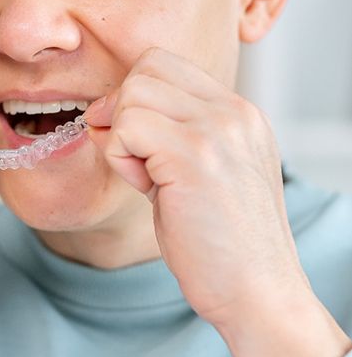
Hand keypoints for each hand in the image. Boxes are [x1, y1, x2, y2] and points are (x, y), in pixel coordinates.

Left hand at [84, 47, 308, 325]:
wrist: (257, 293)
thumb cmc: (219, 241)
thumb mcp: (195, 172)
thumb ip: (159, 135)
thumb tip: (100, 112)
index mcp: (237, 113)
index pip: (164, 64)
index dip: (134, 96)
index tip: (136, 141)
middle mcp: (233, 112)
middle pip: (144, 69)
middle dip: (122, 111)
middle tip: (136, 160)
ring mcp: (217, 129)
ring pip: (132, 94)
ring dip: (121, 137)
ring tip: (146, 178)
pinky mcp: (195, 156)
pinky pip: (126, 127)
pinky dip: (120, 158)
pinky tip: (146, 188)